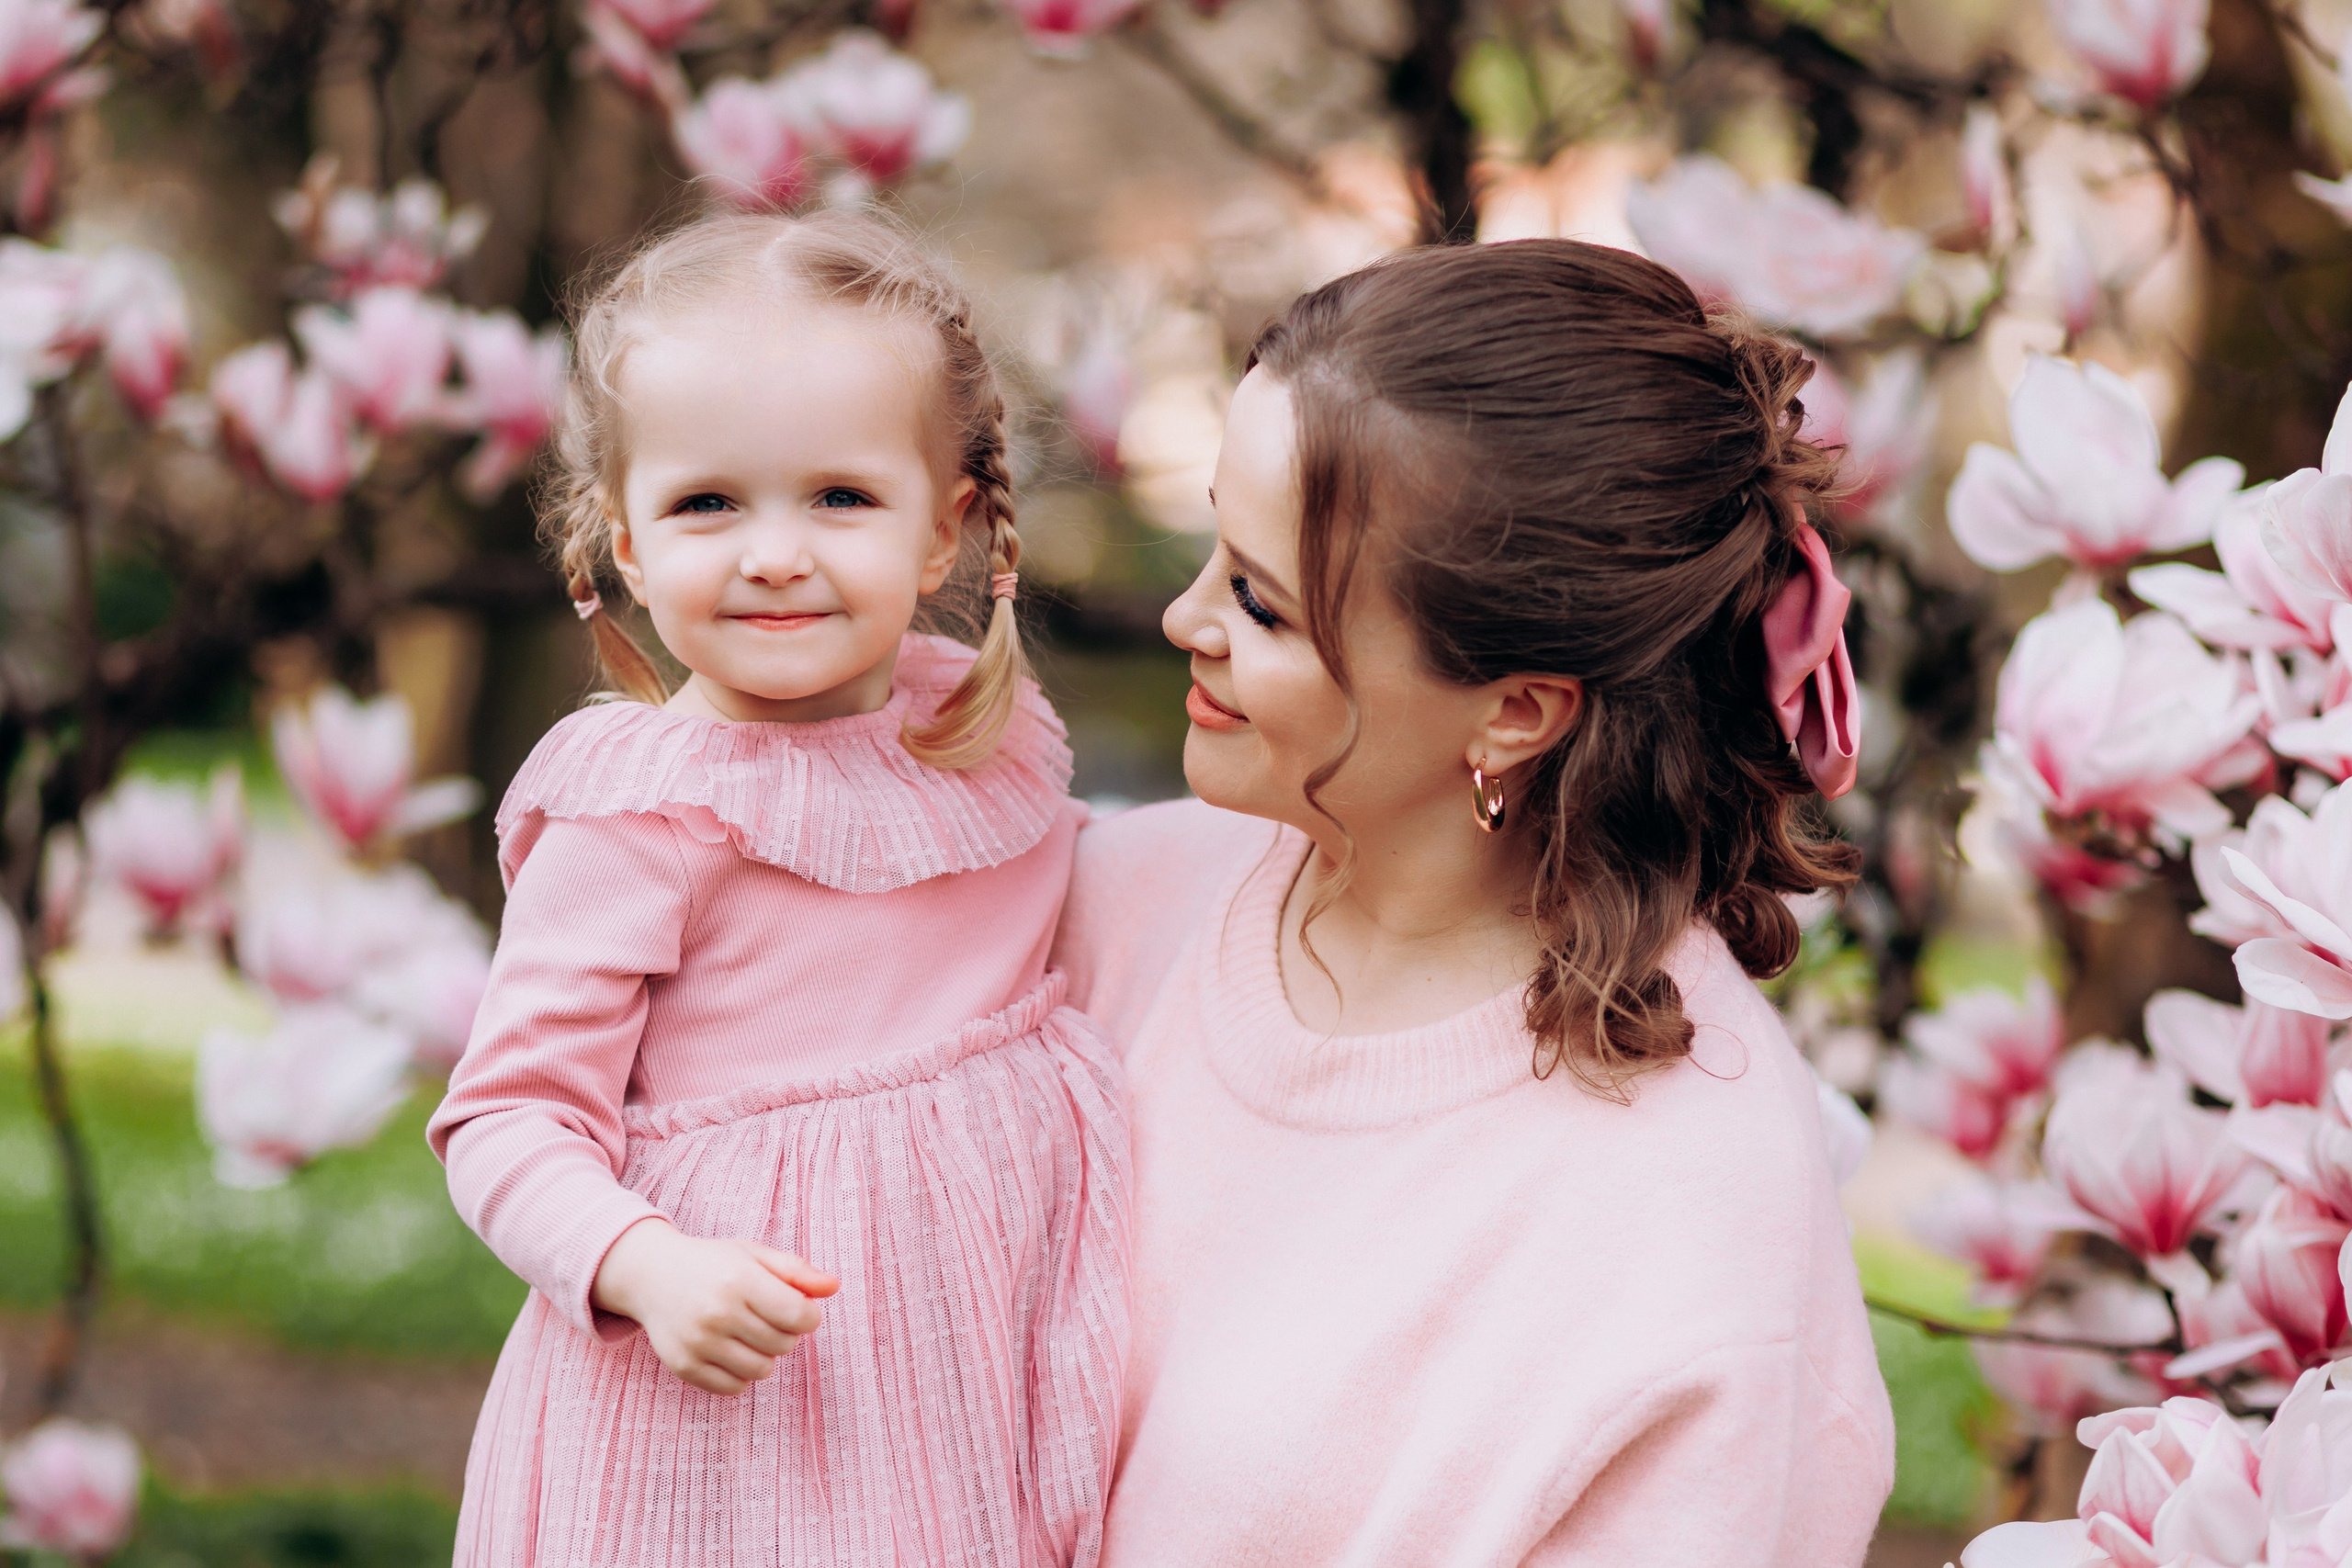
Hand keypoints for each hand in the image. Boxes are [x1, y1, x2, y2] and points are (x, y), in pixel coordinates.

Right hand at [590, 1218, 838, 1394]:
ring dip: (764, 1355)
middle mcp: (717, 1313)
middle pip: (783, 1345)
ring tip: (749, 1333)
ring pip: (762, 1370)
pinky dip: (740, 1373)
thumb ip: (797, 1271)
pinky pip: (734, 1388)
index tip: (797, 1308)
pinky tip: (731, 1349)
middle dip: (785, 1333)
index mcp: (739, 1280)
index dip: (808, 1316)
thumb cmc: (714, 1265)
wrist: (653, 1276)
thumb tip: (835, 1287)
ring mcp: (698, 1343)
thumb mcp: (755, 1256)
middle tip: (766, 1316)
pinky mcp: (684, 1366)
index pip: (799, 1316)